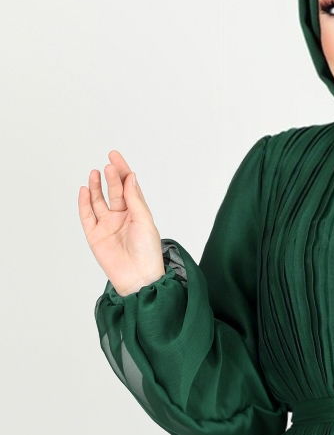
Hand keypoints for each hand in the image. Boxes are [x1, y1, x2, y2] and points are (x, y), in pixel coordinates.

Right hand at [78, 150, 163, 295]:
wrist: (138, 278)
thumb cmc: (147, 253)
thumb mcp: (144, 221)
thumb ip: (135, 199)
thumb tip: (130, 177)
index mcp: (137, 214)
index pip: (129, 187)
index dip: (122, 171)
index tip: (115, 156)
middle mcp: (122, 218)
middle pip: (114, 192)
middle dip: (111, 177)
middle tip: (108, 165)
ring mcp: (107, 226)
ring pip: (99, 201)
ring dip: (97, 186)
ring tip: (95, 173)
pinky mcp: (95, 236)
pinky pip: (87, 215)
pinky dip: (84, 202)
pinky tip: (85, 190)